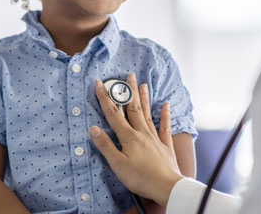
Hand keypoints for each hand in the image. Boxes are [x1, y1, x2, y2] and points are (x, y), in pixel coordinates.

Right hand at [89, 73, 184, 206]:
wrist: (167, 187)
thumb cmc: (141, 178)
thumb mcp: (118, 164)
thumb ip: (106, 146)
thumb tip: (94, 129)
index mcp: (129, 137)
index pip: (114, 114)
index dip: (105, 98)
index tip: (99, 84)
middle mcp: (142, 133)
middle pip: (134, 108)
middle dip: (129, 91)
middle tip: (128, 75)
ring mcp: (155, 137)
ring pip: (148, 113)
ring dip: (144, 98)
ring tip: (143, 84)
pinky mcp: (165, 145)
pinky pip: (165, 126)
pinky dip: (165, 114)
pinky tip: (166, 104)